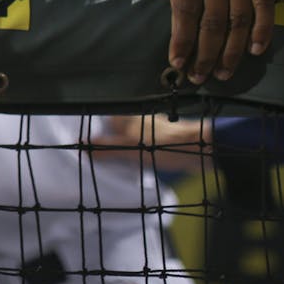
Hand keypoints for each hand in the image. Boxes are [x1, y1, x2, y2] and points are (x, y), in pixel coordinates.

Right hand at [90, 114, 212, 172]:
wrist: (203, 150)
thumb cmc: (168, 145)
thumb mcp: (131, 149)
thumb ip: (107, 148)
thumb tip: (82, 146)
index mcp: (127, 117)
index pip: (101, 121)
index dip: (90, 133)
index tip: (80, 147)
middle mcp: (136, 119)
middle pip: (113, 131)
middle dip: (103, 143)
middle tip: (92, 159)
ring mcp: (149, 130)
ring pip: (126, 140)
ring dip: (119, 151)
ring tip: (109, 165)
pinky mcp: (160, 141)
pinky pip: (138, 147)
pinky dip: (132, 156)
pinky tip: (132, 166)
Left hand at [130, 0, 273, 84]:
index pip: (186, 7)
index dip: (183, 39)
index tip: (178, 63)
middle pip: (214, 17)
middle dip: (207, 52)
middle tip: (200, 76)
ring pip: (239, 16)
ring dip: (233, 49)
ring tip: (222, 72)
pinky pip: (264, 3)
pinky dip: (263, 29)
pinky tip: (254, 50)